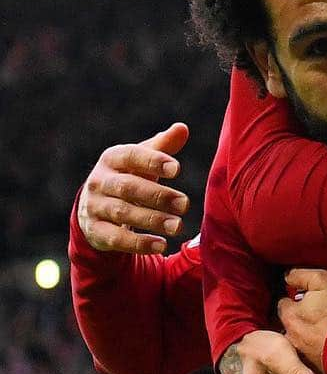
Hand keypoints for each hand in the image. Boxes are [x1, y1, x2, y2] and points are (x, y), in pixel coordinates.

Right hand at [77, 123, 190, 252]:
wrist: (94, 207)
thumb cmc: (129, 176)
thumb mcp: (142, 161)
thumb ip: (162, 146)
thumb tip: (182, 128)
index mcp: (112, 159)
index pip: (132, 156)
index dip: (153, 161)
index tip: (177, 169)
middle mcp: (99, 181)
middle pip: (128, 187)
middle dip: (158, 196)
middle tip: (185, 204)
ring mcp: (94, 206)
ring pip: (123, 213)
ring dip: (152, 220)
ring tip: (178, 226)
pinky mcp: (95, 231)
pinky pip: (116, 238)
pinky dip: (139, 243)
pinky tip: (161, 245)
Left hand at [278, 268, 326, 373]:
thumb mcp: (323, 280)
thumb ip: (301, 275)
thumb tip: (287, 277)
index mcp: (290, 315)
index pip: (284, 303)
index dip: (295, 299)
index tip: (306, 299)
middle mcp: (290, 337)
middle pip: (290, 323)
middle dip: (299, 319)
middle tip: (316, 315)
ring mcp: (301, 355)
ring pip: (299, 340)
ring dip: (307, 336)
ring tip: (324, 331)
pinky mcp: (314, 367)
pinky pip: (311, 355)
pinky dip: (317, 350)